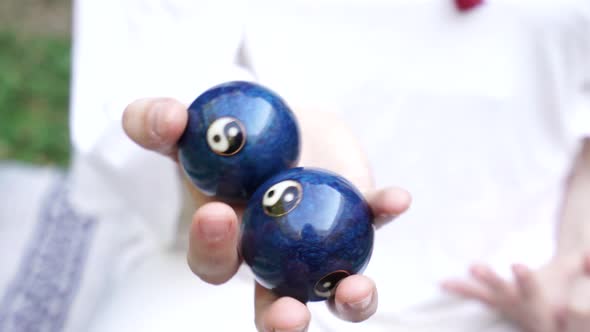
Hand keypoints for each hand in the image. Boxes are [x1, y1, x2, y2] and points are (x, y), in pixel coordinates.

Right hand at [122, 97, 411, 330]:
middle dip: (280, 319)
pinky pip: (373, 222)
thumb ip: (158, 122)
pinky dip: (383, 211)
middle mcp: (275, 262)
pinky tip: (394, 198)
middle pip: (275, 304)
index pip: (214, 263)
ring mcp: (321, 250)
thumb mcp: (187, 126)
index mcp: (229, 245)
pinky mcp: (358, 221)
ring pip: (335, 291)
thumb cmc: (228, 136)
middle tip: (287, 316)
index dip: (213, 249)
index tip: (219, 215)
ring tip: (355, 290)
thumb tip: (165, 117)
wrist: (280, 121)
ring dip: (349, 298)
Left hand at [441, 253, 589, 331]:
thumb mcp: (569, 279)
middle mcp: (519, 304)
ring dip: (471, 284)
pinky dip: (459, 289)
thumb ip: (579, 265)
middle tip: (475, 267)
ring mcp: (504, 305)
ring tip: (462, 268)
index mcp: (540, 300)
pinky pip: (475, 296)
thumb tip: (587, 252)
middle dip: (492, 280)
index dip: (524, 278)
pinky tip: (442, 282)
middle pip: (505, 292)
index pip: (532, 288)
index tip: (515, 265)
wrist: (549, 324)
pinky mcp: (493, 303)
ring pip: (487, 295)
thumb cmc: (560, 296)